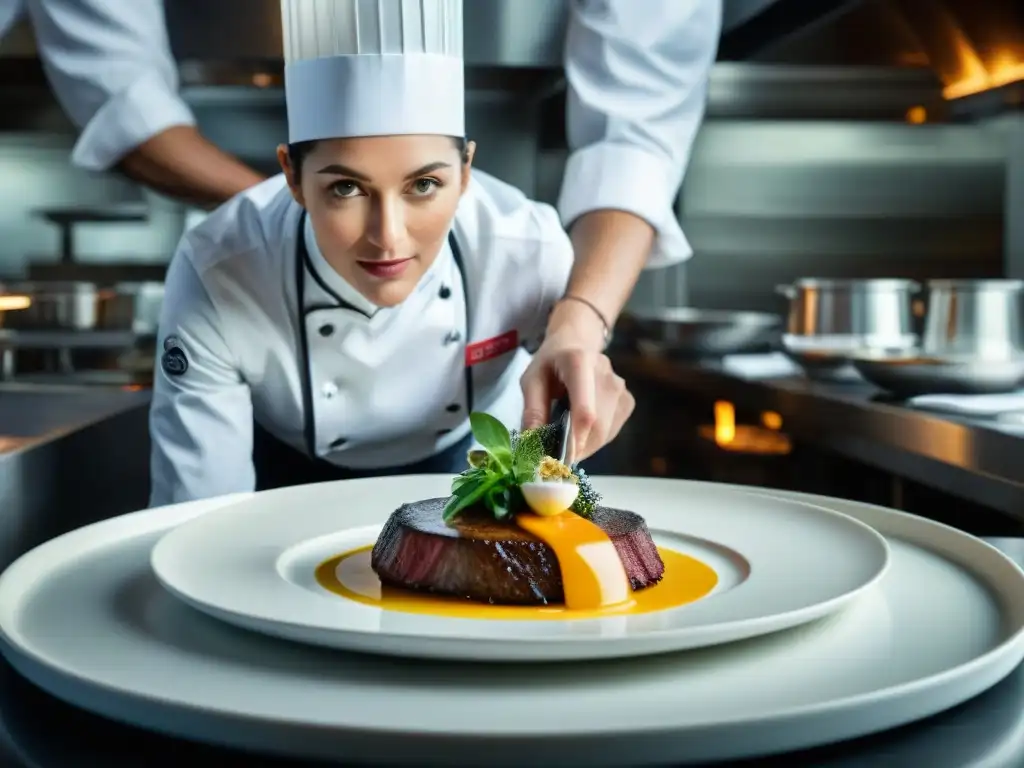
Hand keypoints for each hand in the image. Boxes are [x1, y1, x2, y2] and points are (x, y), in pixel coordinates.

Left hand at [520, 306, 634, 461]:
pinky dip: (594, 440)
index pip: (585, 410)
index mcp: (579, 363)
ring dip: (584, 446)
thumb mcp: (531, 380)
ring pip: (605, 433)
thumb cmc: (550, 364)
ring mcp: (621, 389)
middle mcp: (606, 375)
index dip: (575, 440)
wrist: (577, 344)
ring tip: (565, 438)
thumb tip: (532, 445)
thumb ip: (532, 411)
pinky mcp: (627, 401)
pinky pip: (611, 432)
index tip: (560, 460)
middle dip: (575, 448)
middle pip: (597, 427)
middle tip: (554, 457)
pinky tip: (581, 429)